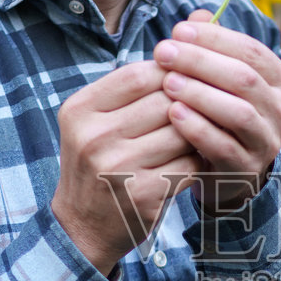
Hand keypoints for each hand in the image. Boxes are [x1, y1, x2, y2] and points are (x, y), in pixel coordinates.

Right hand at [51, 60, 201, 274]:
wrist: (82, 226)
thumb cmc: (97, 164)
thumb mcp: (93, 123)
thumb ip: (127, 91)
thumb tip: (180, 54)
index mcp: (80, 110)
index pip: (139, 74)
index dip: (170, 72)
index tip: (185, 79)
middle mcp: (94, 137)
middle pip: (165, 101)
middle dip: (188, 102)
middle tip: (201, 107)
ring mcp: (117, 167)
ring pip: (182, 132)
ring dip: (197, 131)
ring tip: (197, 133)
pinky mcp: (142, 193)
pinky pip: (188, 163)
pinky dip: (197, 160)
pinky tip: (194, 161)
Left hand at [153, 10, 280, 211]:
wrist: (225, 172)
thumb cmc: (219, 115)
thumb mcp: (219, 79)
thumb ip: (212, 47)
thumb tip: (198, 16)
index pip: (252, 51)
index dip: (214, 38)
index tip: (177, 30)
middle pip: (244, 78)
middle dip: (201, 61)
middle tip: (163, 52)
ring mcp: (268, 143)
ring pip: (238, 112)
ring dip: (199, 93)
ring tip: (167, 82)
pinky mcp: (247, 169)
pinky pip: (223, 146)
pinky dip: (197, 128)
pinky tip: (173, 114)